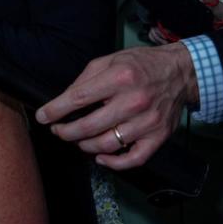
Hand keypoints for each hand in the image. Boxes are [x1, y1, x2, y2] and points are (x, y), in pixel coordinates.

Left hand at [35, 43, 197, 168]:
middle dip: (65, 131)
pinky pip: (134, 159)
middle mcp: (134, 101)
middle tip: (57, 130)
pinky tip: (99, 157)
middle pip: (89, 126)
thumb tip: (62, 100)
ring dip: (84, 146)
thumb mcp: (108, 60)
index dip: (55, 110)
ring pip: (107, 144)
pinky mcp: (158, 136)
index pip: (78, 98)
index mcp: (119, 78)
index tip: (42, 117)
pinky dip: (113, 163)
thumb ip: (84, 79)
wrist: (180, 72)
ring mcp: (148, 122)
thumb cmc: (140, 65)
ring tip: (76, 140)